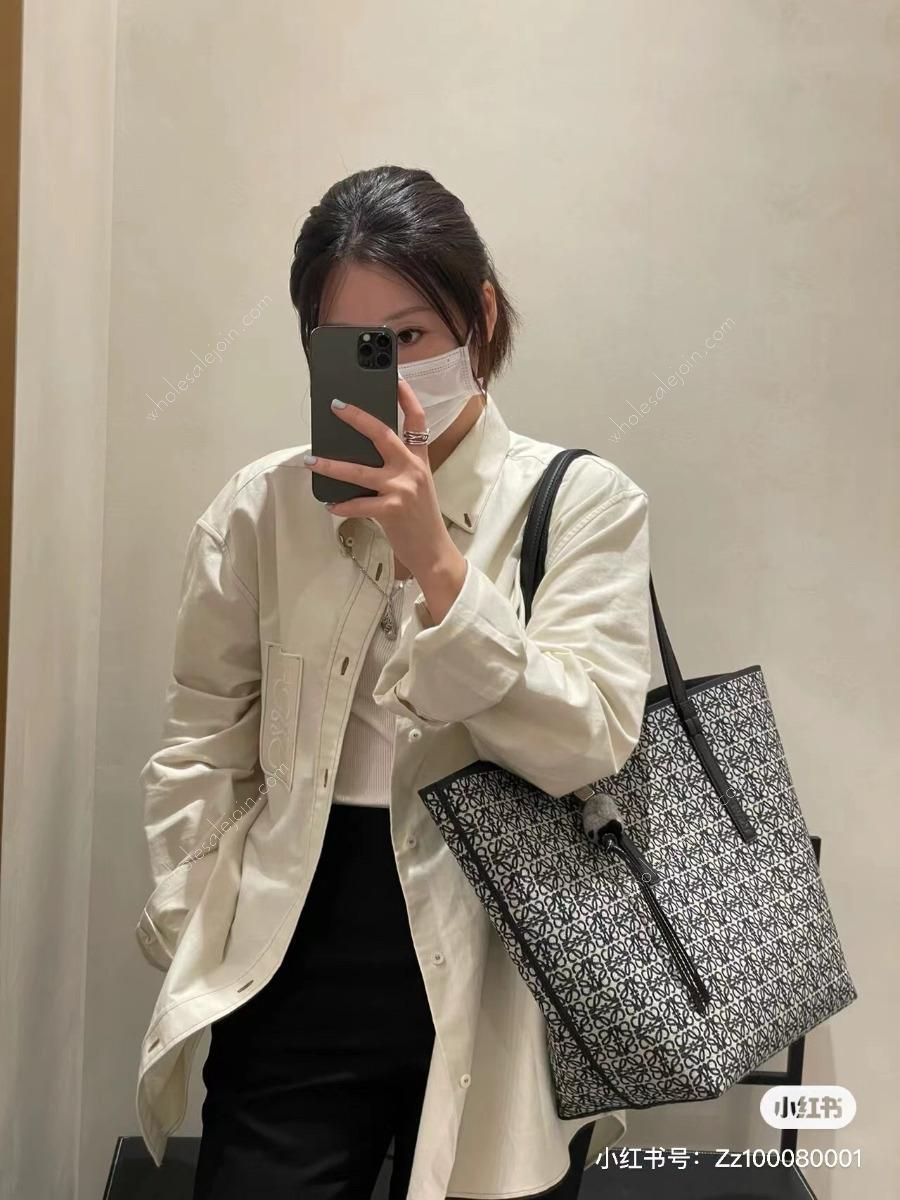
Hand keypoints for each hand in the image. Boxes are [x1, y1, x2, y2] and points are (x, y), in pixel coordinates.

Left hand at [302, 378, 467, 620]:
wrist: (433, 552)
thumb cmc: (419, 519)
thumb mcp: (415, 487)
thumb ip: (396, 468)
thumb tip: (360, 455)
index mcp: (419, 460)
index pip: (417, 421)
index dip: (407, 397)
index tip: (395, 378)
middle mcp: (412, 469)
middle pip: (383, 434)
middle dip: (357, 417)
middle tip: (336, 406)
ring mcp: (402, 489)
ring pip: (360, 470)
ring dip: (331, 465)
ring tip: (312, 460)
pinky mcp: (392, 510)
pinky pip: (359, 504)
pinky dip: (342, 505)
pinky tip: (330, 505)